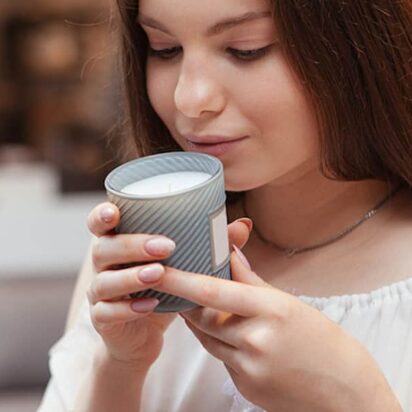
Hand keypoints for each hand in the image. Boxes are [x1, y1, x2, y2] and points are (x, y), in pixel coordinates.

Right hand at [86, 202, 251, 371]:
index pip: (99, 223)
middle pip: (103, 249)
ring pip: (103, 281)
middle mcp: (104, 266)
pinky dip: (127, 309)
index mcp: (119, 244)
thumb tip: (242, 225)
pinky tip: (150, 306)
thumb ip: (208, 245)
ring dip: (131, 277)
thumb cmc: (162, 290)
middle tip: (166, 246)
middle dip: (132, 245)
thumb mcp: (183, 267)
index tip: (116, 211)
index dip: (102, 215)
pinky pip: (106, 312)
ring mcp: (99, 293)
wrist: (142, 337)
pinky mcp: (102, 320)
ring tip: (159, 274)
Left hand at [152, 246, 399, 410]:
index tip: (157, 269)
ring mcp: (248, 367)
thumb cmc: (321, 340)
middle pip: (201, 316)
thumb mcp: (288, 302)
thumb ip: (250, 278)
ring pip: (207, 338)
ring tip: (207, 308)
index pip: (212, 291)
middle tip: (175, 284)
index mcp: (270, 310)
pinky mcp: (244, 386)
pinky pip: (220, 358)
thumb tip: (229, 252)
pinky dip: (220, 344)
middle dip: (186, 301)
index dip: (179, 280)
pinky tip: (236, 338)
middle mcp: (255, 339)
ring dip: (202, 322)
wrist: (343, 392)